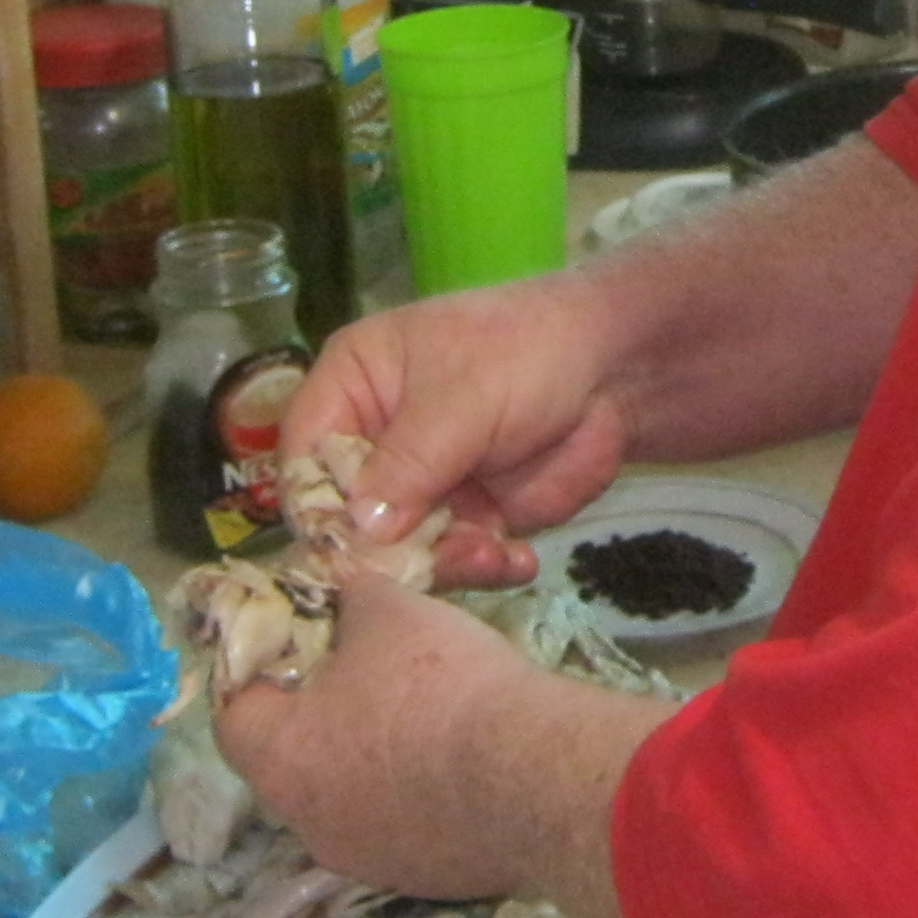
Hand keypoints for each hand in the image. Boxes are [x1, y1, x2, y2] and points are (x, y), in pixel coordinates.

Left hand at [213, 571, 537, 898]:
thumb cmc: (440, 685)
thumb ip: (354, 602)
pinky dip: (427, 797)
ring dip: (378, 762)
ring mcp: (368, 860)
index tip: (300, 644)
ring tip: (430, 718)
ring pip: (354, 799)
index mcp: (279, 759)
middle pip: (298, 759)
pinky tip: (470, 763)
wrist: (535, 775)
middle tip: (372, 675)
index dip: (263, 671)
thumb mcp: (390, 611)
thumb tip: (349, 603)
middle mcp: (309, 824)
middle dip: (329, 716)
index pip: (234, 714)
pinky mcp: (426, 880)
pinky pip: (410, 827)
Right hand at [285, 275, 631, 586]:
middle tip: (438, 558)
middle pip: (349, 520)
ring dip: (444, 564)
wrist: (612, 367)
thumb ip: (409, 461)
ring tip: (492, 553)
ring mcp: (420, 487)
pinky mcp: (465, 517)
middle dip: (389, 549)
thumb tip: (359, 525)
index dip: (318, 507)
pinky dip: (484, 568)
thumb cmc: (524, 349)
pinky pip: (456, 560)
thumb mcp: (461, 396)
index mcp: (351, 387)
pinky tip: (518, 560)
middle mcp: (374, 443)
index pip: (304, 458)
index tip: (350, 545)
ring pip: (403, 551)